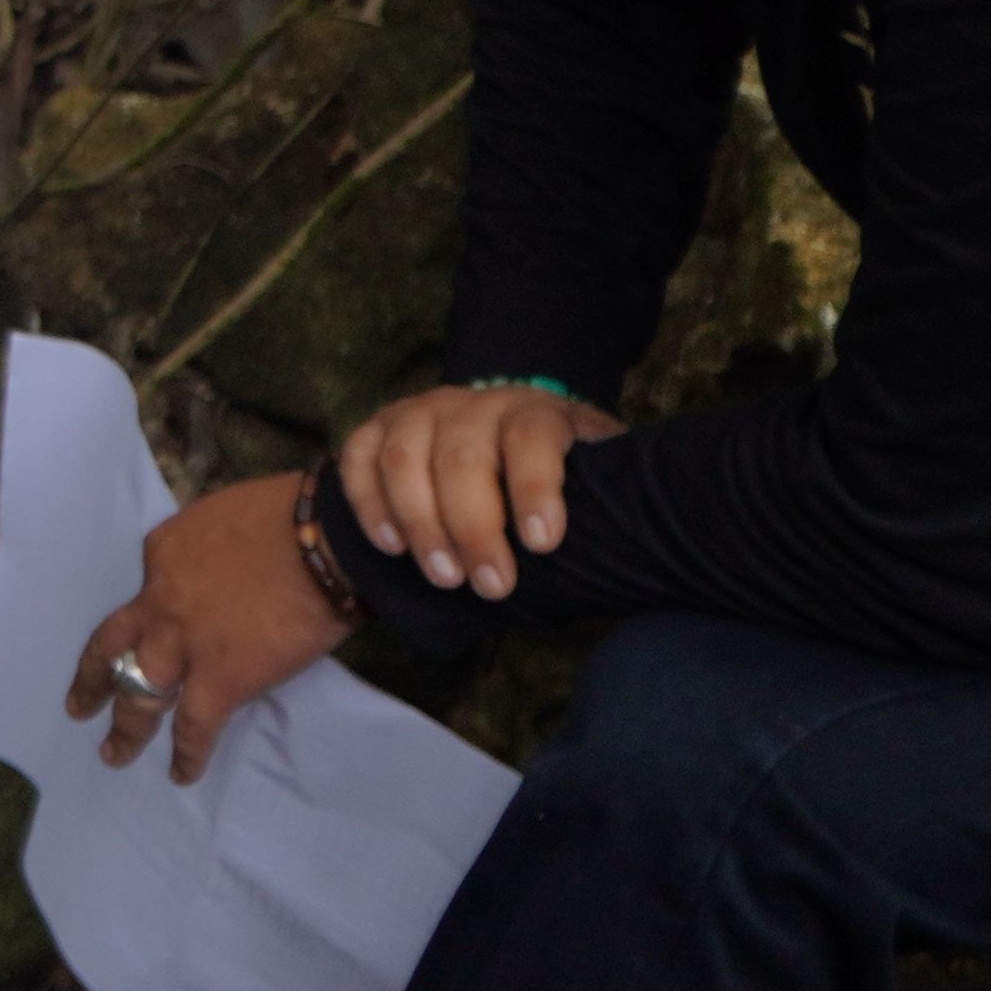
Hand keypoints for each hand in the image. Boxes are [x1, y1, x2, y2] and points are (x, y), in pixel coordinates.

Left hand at [64, 475, 354, 783]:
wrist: (321, 541)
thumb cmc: (288, 515)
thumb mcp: (225, 514)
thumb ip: (210, 546)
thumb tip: (222, 566)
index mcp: (162, 553)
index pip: (147, 585)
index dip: (154, 605)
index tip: (166, 619)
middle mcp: (158, 601)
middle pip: (114, 645)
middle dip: (93, 678)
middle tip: (78, 706)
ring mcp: (182, 645)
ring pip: (138, 693)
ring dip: (125, 728)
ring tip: (112, 754)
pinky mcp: (219, 680)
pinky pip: (194, 727)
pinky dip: (187, 755)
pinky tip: (180, 775)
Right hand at [336, 379, 625, 598]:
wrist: (500, 436)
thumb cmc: (557, 477)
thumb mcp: (595, 479)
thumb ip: (607, 504)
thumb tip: (633, 556)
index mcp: (534, 411)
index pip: (532, 437)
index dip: (536, 487)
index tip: (542, 543)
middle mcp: (472, 404)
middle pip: (461, 458)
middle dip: (473, 528)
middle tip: (492, 586)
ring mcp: (417, 412)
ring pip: (403, 459)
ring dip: (419, 523)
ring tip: (444, 577)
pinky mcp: (375, 428)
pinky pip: (357, 459)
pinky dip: (368, 503)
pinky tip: (390, 547)